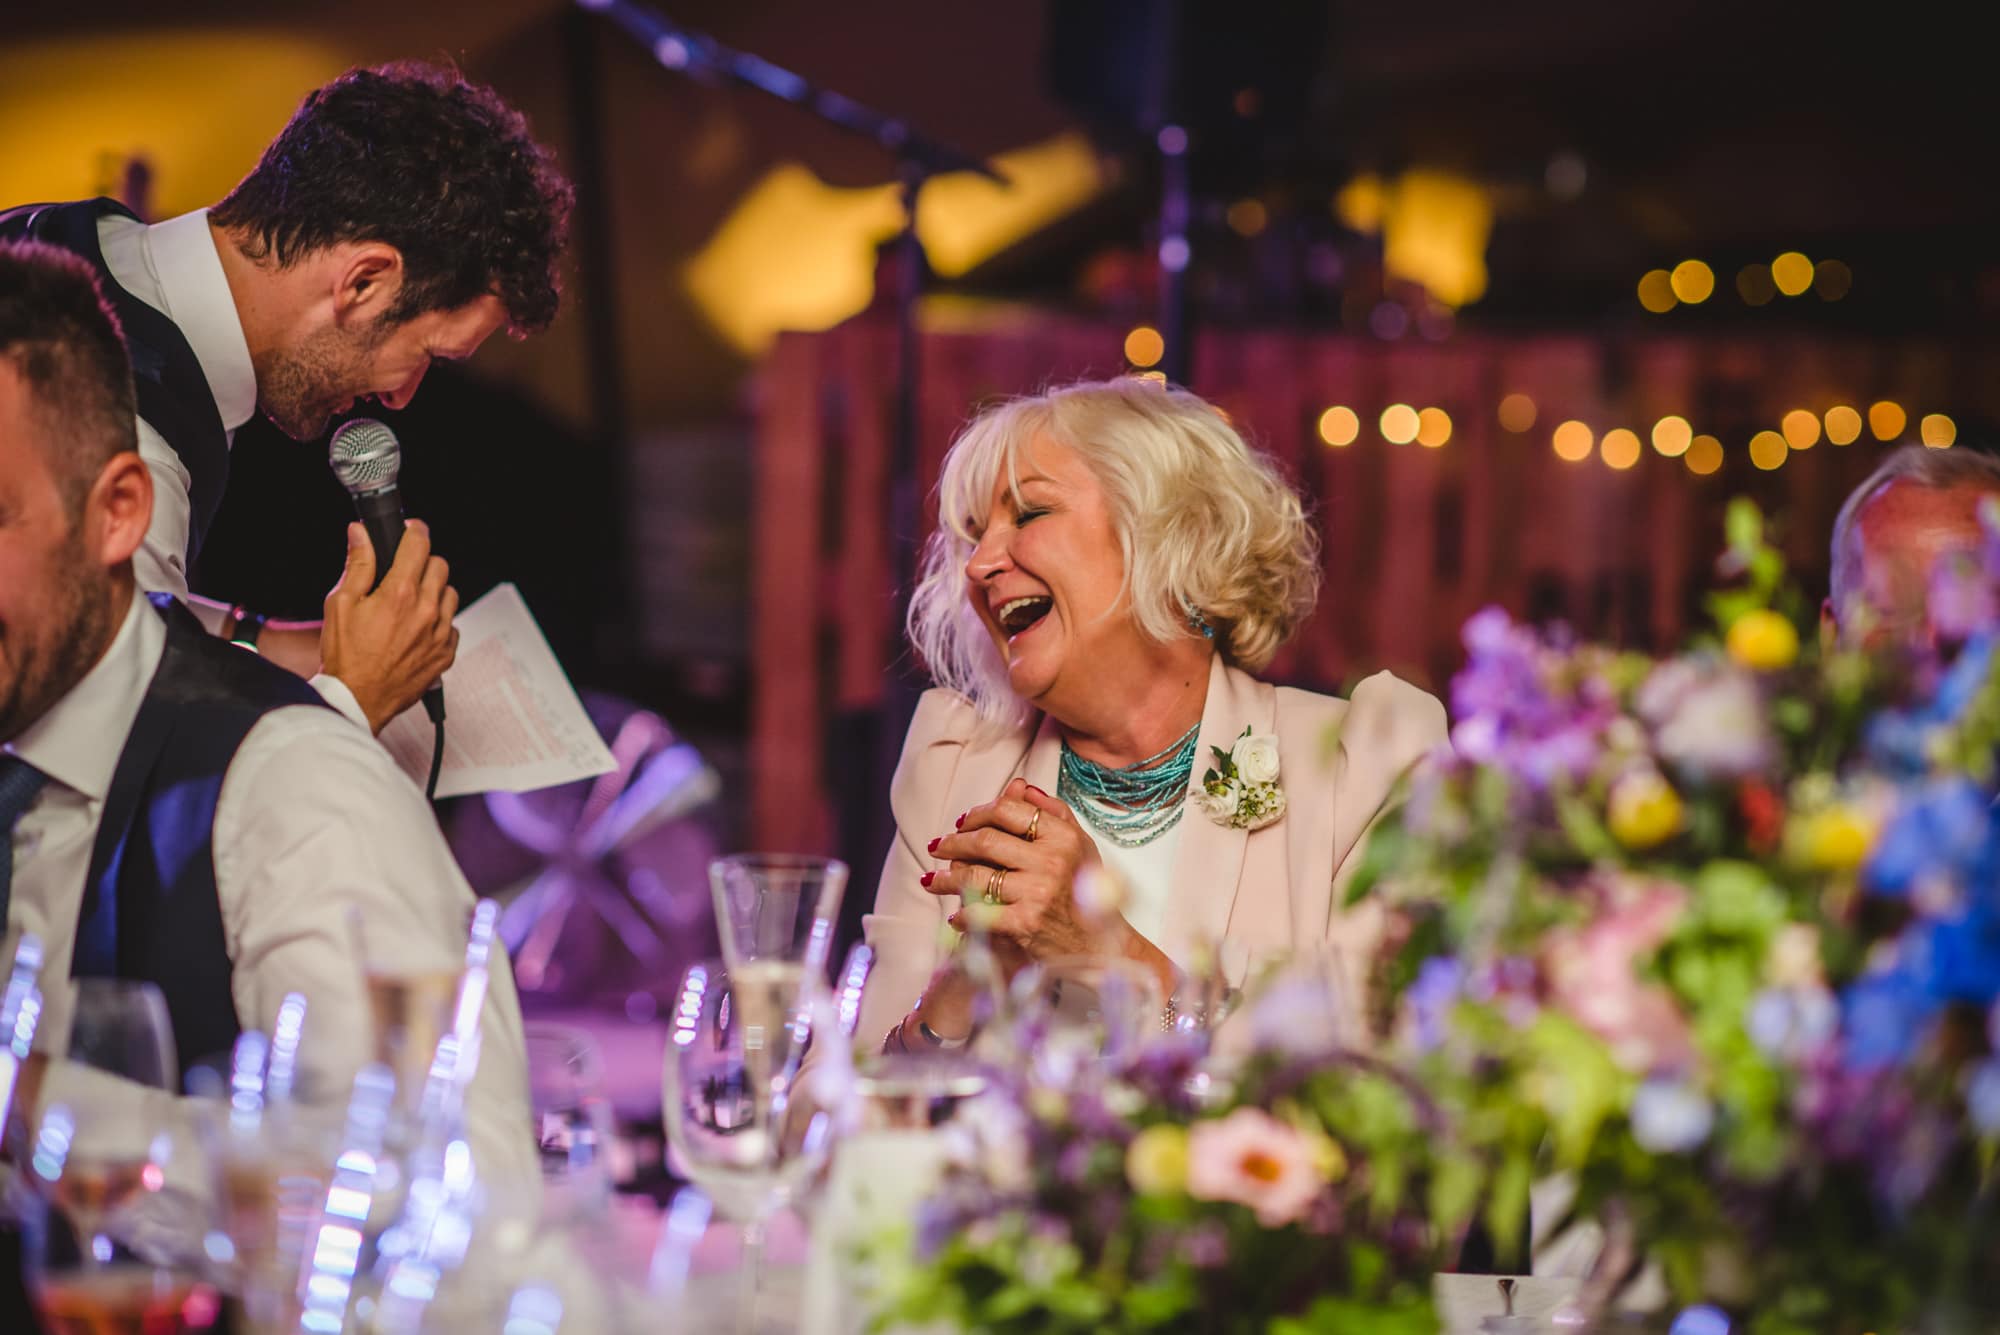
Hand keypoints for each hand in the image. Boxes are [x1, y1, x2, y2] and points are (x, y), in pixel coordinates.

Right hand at [320, 520, 459, 732]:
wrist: (357, 700)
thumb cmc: (345, 656)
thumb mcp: (340, 603)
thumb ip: (357, 564)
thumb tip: (360, 534)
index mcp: (400, 594)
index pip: (419, 544)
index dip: (414, 531)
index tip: (410, 530)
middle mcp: (426, 611)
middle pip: (440, 566)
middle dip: (422, 563)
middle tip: (403, 572)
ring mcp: (439, 634)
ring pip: (449, 594)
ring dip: (433, 592)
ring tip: (408, 604)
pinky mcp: (445, 654)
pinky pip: (452, 625)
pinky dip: (438, 622)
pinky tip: (417, 629)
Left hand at [926, 778, 1110, 961]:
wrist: (1099, 945)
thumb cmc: (1085, 892)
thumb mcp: (1078, 845)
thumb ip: (1052, 812)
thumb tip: (1019, 787)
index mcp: (1062, 836)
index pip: (1008, 811)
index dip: (978, 814)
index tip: (962, 823)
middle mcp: (1051, 861)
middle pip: (985, 841)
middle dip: (953, 843)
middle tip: (938, 847)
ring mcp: (1037, 892)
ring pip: (976, 876)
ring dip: (946, 878)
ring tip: (932, 880)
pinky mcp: (1025, 923)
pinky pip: (980, 913)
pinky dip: (962, 915)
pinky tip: (955, 916)